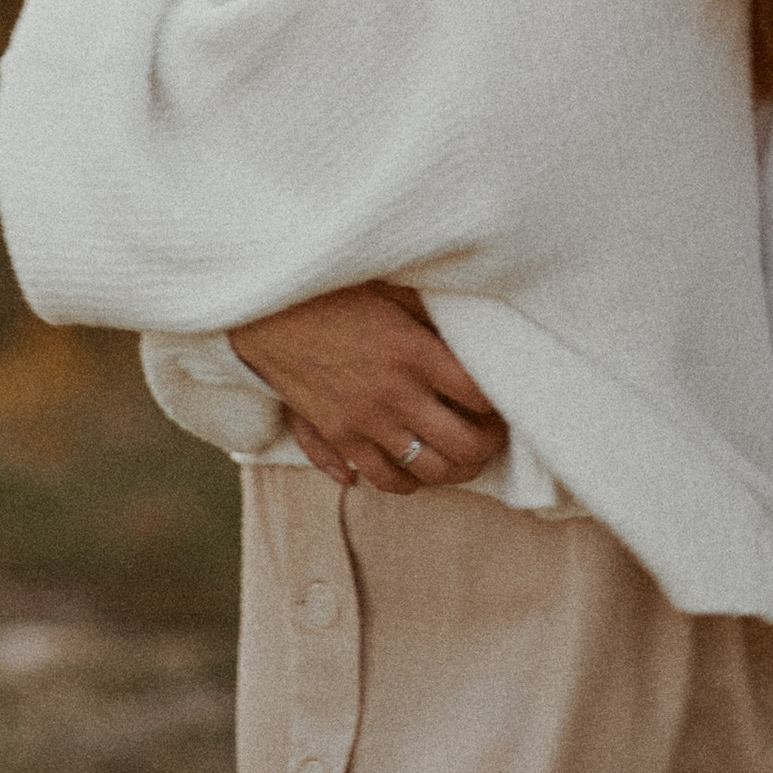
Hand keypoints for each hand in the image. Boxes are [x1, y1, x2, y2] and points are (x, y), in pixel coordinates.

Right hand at [229, 280, 505, 492]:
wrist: (267, 310)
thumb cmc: (334, 291)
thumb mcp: (395, 291)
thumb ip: (436, 316)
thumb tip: (478, 330)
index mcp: (415, 353)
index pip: (481, 396)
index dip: (502, 401)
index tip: (505, 394)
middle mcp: (394, 395)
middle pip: (462, 446)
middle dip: (487, 446)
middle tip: (492, 435)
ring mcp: (364, 423)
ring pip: (425, 471)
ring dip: (453, 471)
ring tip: (462, 457)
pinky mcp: (337, 437)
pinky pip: (378, 478)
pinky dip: (403, 481)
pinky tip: (412, 467)